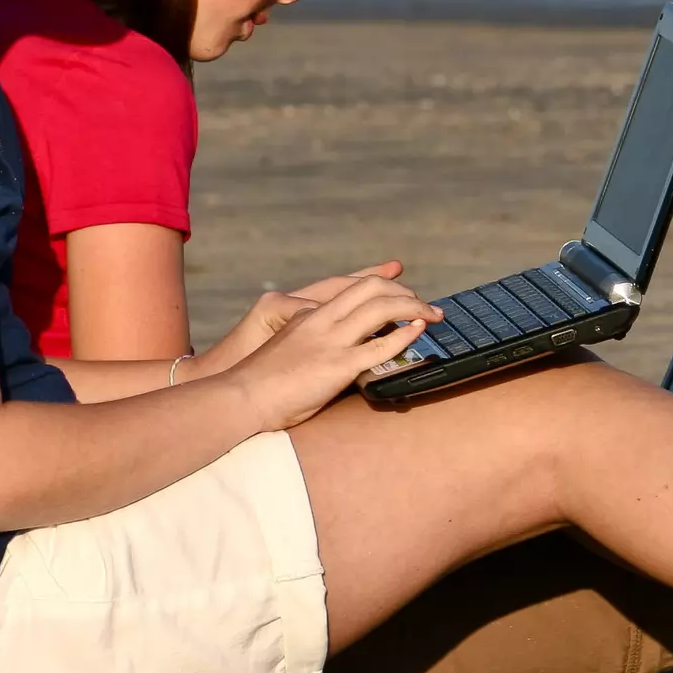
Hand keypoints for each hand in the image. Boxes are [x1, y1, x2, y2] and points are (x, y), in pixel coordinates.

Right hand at [227, 274, 442, 431]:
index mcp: (306, 315)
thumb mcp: (285, 348)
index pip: (348, 285)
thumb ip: (308, 339)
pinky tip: (418, 333)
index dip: (377, 278)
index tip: (398, 274)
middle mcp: (321, 320)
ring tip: (432, 315)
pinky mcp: (338, 366)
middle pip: (370, 289)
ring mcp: (331, 341)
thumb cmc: (259, 383)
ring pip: (381, 309)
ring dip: (413, 308)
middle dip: (402, 292)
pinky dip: (404, 336)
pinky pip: (380, 346)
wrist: (240, 397)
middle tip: (422, 303)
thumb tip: (330, 346)